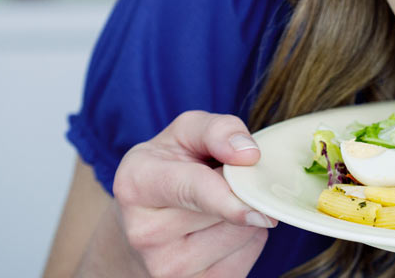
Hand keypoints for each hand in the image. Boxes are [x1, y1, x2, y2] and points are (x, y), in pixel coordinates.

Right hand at [111, 111, 275, 276]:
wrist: (143, 224)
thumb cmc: (170, 169)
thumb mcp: (185, 134)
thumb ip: (218, 130)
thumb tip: (249, 155)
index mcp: (136, 184)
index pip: (193, 189)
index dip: (230, 198)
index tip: (258, 207)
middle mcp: (144, 232)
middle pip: (228, 211)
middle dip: (241, 190)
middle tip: (223, 180)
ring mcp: (166, 268)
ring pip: (244, 234)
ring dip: (247, 215)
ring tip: (217, 207)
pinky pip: (247, 257)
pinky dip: (247, 240)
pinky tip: (220, 230)